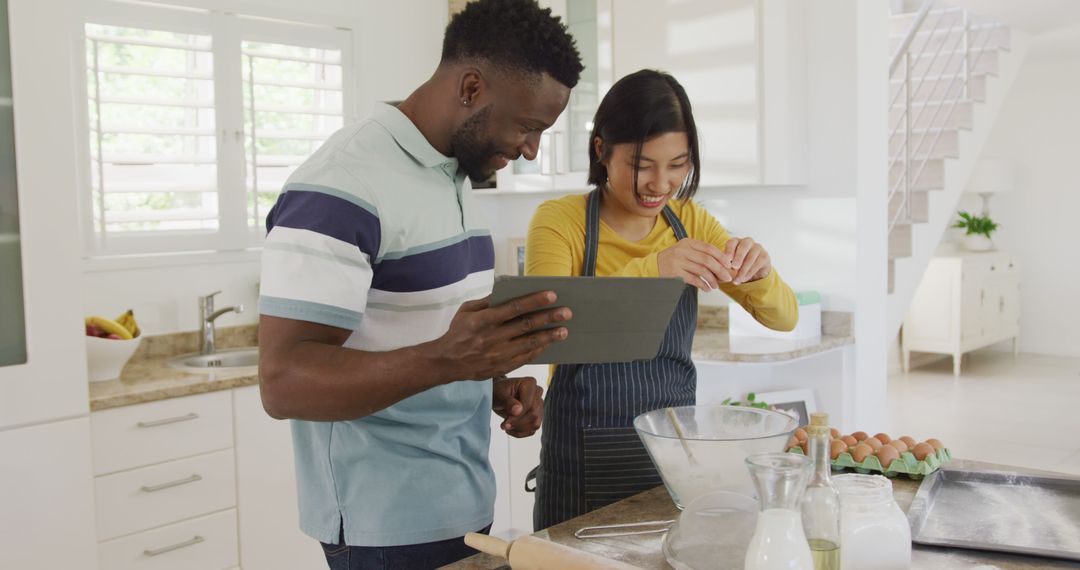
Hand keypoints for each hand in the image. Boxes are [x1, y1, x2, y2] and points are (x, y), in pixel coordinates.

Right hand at [432, 291, 570, 380]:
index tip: (552, 295)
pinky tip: (549, 343)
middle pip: (525, 326)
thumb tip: (508, 292)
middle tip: (567, 312)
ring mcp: (497, 355)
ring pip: (529, 344)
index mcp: (482, 320)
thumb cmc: (458, 332)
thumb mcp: (466, 311)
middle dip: (548, 318)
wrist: (446, 362)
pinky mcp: (500, 368)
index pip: (513, 308)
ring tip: (564, 330)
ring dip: (549, 337)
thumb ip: (487, 301)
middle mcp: (491, 338)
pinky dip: (538, 350)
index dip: (534, 301)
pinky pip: (524, 358)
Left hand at [492, 376, 543, 436]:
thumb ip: (507, 401)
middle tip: (504, 426)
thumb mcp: (498, 394)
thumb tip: (518, 411)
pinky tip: (511, 429)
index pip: (528, 404)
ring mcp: (539, 404)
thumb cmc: (498, 391)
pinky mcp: (538, 415)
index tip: (505, 423)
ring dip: (519, 429)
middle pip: (534, 414)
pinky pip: (533, 429)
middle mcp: (537, 392)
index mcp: (529, 383)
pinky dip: (521, 432)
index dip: (517, 416)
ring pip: (535, 423)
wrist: (499, 395)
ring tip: (506, 427)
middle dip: (518, 423)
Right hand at [657, 238, 734, 291]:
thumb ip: (700, 254)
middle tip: (727, 278)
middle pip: (707, 260)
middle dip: (720, 270)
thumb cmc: (674, 260)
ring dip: (712, 280)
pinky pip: (694, 279)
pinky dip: (703, 285)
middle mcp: (682, 250)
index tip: (729, 265)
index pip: (709, 248)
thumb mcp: (685, 251)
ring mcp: (678, 261)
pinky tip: (707, 288)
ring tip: (716, 286)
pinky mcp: (674, 272)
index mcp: (688, 242)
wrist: (653, 266)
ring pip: (702, 271)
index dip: (721, 257)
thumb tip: (723, 262)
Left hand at [723, 237, 771, 284]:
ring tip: (737, 279)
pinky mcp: (764, 255)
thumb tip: (718, 270)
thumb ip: (723, 266)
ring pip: (751, 256)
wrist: (751, 272)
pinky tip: (744, 279)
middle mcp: (747, 242)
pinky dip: (750, 272)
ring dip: (744, 269)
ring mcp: (757, 247)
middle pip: (743, 246)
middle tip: (734, 267)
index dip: (729, 250)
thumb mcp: (728, 266)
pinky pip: (758, 263)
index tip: (727, 260)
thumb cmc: (735, 267)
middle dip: (738, 257)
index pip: (732, 243)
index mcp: (735, 241)